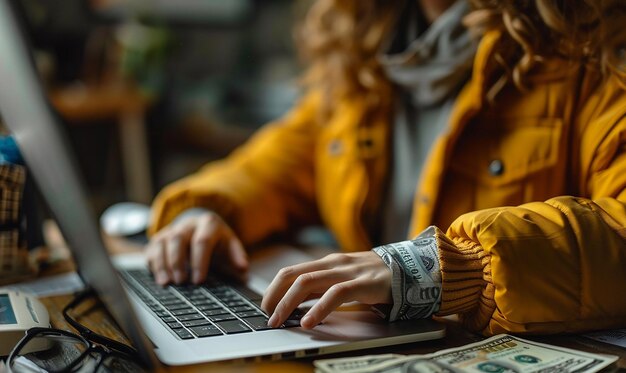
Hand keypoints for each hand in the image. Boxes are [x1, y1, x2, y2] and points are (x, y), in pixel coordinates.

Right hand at [145, 212, 247, 284]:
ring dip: (162, 264)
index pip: (202, 241)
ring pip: (162, 242)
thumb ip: (237, 256)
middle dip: (178, 261)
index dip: (199, 261)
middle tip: (181, 282)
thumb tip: (243, 268)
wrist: (202, 226)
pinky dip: (153, 264)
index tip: (199, 280)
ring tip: (166, 283)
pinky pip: (151, 248)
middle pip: (178, 239)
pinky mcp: (159, 238)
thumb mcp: (230, 244)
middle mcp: (188, 224)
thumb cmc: (217, 240)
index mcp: (208, 224)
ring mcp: (171, 229)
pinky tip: (158, 278)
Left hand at [261, 252, 391, 328]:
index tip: (265, 307)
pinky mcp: (363, 283)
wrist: (409, 269)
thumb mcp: (343, 280)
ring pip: (308, 282)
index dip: (273, 289)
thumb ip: (321, 289)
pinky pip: (336, 295)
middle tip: (267, 316)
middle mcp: (332, 264)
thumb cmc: (373, 278)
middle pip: (293, 275)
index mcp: (325, 263)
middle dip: (275, 296)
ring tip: (279, 320)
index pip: (290, 272)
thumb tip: (294, 306)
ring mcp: (347, 271)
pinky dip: (319, 309)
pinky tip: (309, 322)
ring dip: (288, 302)